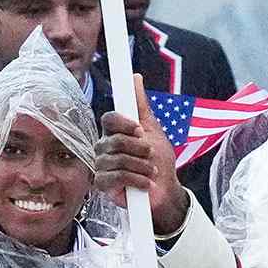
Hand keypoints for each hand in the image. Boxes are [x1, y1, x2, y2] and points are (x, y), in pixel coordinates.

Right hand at [94, 74, 188, 234]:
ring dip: (142, 166)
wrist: (165, 189)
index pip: (109, 119)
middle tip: (151, 155)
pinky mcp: (103, 185)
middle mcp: (104, 147)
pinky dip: (136, 180)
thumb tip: (135, 78)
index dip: (124, 123)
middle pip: (115, 140)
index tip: (140, 130)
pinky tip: (145, 183)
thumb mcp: (153, 130)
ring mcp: (102, 166)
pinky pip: (115, 177)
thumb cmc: (159, 160)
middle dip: (139, 149)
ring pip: (117, 160)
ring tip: (151, 171)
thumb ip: (141, 105)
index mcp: (114, 131)